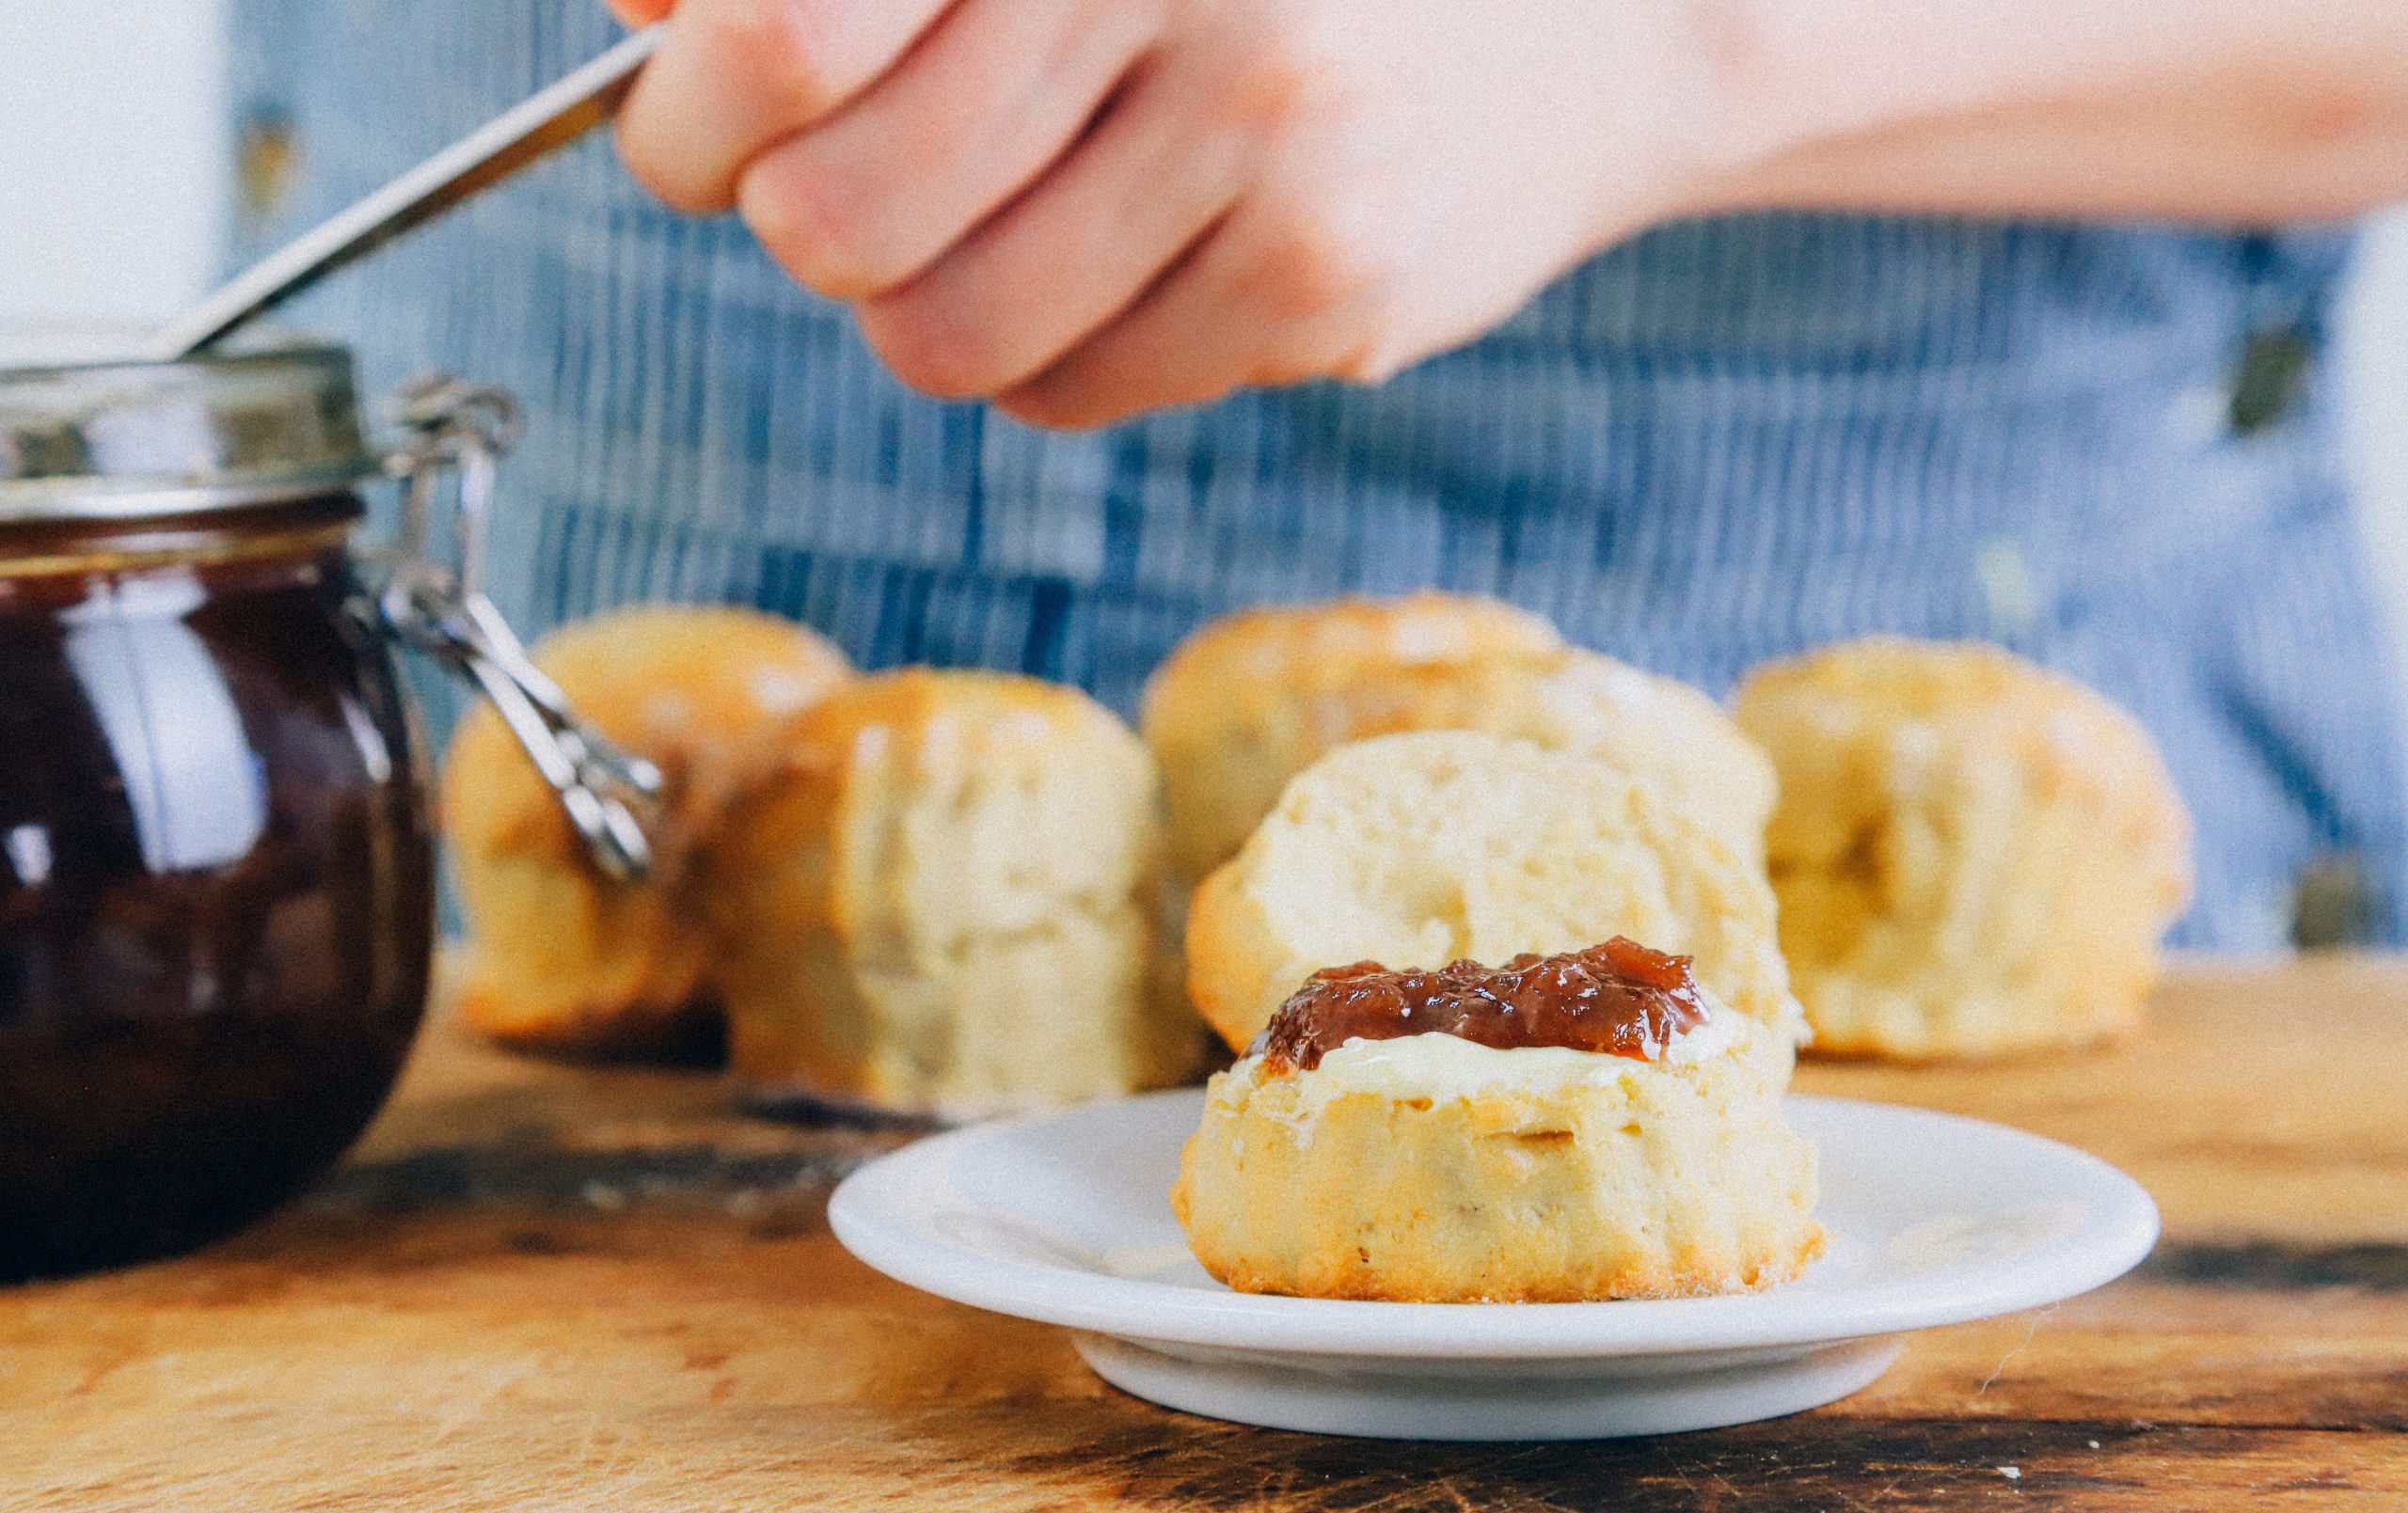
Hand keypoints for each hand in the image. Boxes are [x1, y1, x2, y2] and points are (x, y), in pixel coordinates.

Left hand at [606, 0, 1747, 427]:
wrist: (1594, 7)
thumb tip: (646, 16)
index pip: (787, 31)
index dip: (692, 106)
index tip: (701, 119)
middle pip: (839, 220)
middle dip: (798, 222)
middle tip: (839, 185)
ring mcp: (1270, 149)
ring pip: (943, 335)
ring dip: (923, 299)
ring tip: (997, 218)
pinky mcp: (1327, 289)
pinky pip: (1066, 392)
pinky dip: (1045, 350)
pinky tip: (1119, 259)